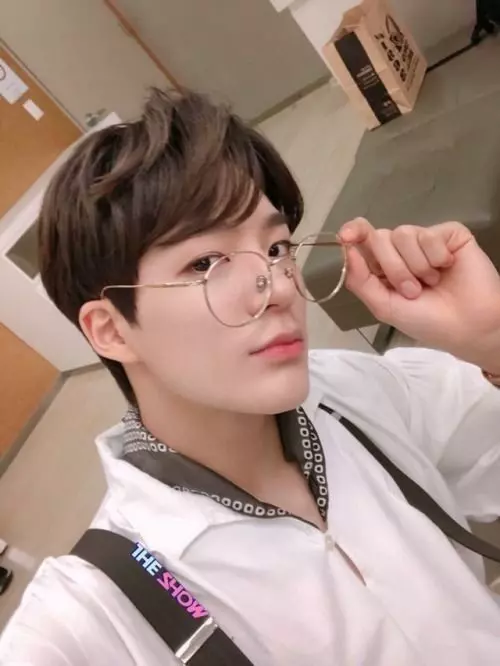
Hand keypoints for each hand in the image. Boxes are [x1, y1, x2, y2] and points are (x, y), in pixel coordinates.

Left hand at [339, 218, 499, 371]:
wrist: (468, 327)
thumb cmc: (427, 321)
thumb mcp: (384, 307)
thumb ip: (361, 280)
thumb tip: (345, 250)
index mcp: (383, 266)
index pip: (363, 239)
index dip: (353, 232)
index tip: (346, 236)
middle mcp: (402, 250)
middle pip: (380, 237)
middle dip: (393, 268)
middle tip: (412, 290)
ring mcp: (425, 240)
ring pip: (403, 233)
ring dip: (415, 265)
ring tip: (430, 283)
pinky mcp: (449, 234)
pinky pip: (429, 234)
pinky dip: (435, 256)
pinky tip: (447, 268)